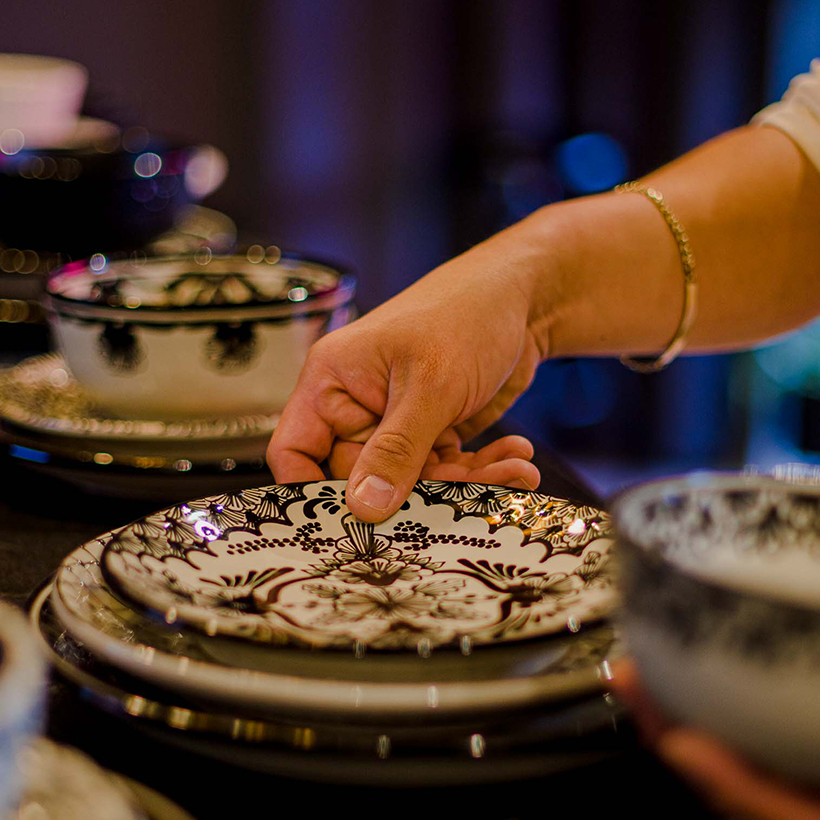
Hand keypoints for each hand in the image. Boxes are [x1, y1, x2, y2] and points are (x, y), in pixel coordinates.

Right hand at [267, 242, 547, 518]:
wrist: (525, 298)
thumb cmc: (466, 313)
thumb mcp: (430, 385)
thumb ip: (397, 450)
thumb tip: (364, 508)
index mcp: (332, 382)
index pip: (294, 451)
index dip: (307, 490)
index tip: (344, 522)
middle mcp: (357, 406)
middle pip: (361, 479)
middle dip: (417, 490)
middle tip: (464, 489)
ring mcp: (397, 423)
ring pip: (412, 482)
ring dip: (465, 483)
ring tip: (512, 471)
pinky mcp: (434, 432)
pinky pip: (447, 472)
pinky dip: (482, 472)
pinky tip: (516, 459)